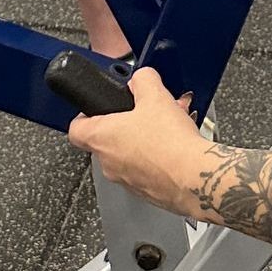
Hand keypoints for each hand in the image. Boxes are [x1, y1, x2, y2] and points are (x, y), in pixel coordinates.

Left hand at [66, 67, 210, 219]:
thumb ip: (143, 79)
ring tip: (169, 125)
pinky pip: (146, 169)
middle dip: (129, 122)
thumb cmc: (170, 144)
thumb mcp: (155, 95)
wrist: (195, 178)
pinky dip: (158, 156)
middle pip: (109, 138)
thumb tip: (142, 78)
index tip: (96, 108)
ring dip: (146, 138)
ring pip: (130, 153)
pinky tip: (177, 144)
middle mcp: (108, 164)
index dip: (84, 115)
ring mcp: (127, 181)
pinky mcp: (146, 192)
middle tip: (146, 111)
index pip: (76, 129)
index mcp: (101, 138)